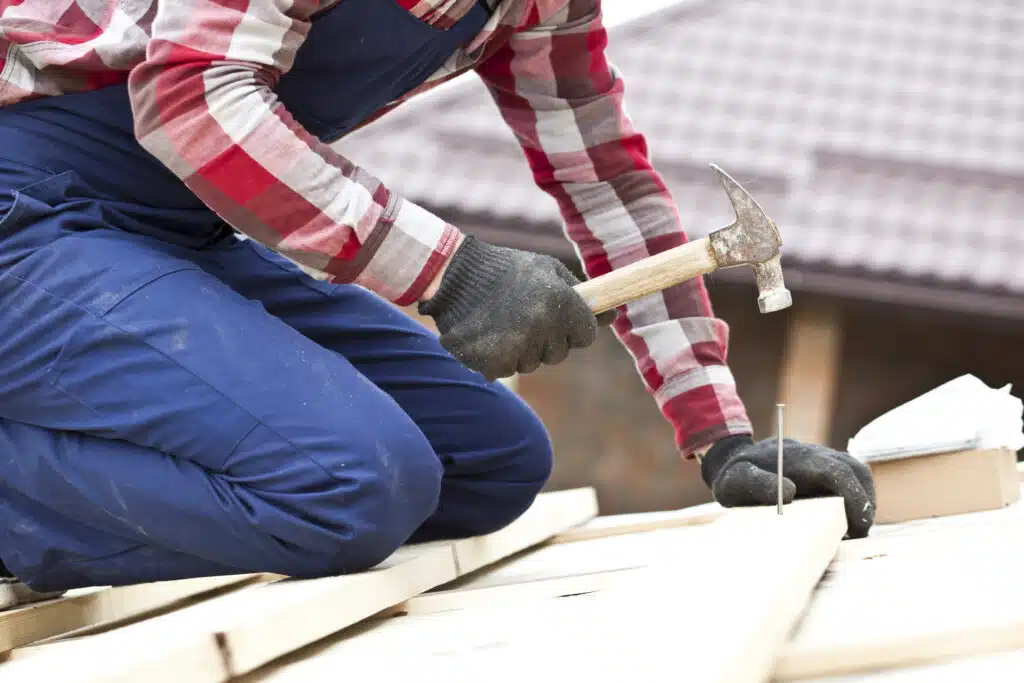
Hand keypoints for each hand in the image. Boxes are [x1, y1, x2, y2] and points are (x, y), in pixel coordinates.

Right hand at [418, 236, 615, 379]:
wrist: (456, 277)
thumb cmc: (507, 270)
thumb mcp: (547, 270)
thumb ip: (580, 293)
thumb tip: (612, 315)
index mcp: (560, 302)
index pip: (586, 334)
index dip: (574, 327)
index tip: (558, 317)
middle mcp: (542, 328)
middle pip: (560, 353)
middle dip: (547, 338)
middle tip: (523, 314)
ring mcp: (518, 347)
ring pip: (533, 363)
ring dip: (522, 348)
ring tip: (502, 321)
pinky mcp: (494, 363)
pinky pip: (508, 369)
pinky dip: (500, 356)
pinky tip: (489, 333)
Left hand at [700, 435, 875, 537]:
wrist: (733, 461)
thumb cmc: (735, 475)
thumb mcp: (736, 481)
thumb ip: (758, 484)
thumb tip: (790, 492)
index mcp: (798, 458)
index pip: (837, 471)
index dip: (854, 496)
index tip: (859, 525)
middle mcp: (816, 456)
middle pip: (856, 470)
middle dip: (865, 502)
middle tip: (858, 534)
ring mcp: (822, 461)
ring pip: (857, 474)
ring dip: (863, 501)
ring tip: (853, 531)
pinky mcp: (824, 472)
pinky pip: (849, 481)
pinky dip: (855, 500)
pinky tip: (844, 523)